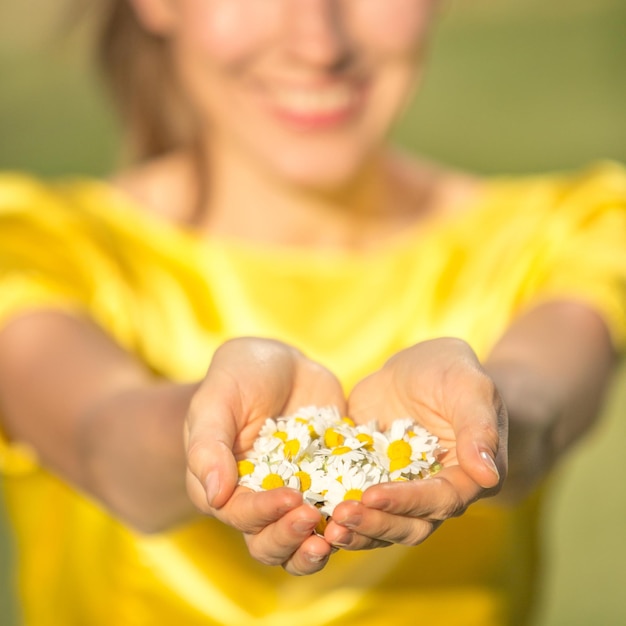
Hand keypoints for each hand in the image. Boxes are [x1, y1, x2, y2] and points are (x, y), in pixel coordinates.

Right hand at [184, 337, 345, 573]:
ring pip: (302, 541)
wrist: (282, 363)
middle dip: (290, 538)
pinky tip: (367, 512)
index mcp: (224, 486)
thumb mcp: (216, 401)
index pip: (240, 515)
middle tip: (313, 516)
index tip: (290, 497)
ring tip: (340, 533)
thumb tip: (215, 496)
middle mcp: (257, 499)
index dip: (263, 513)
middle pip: (268, 543)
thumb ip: (208, 446)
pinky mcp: (327, 485)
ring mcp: (295, 495)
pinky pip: (339, 513)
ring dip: (317, 548)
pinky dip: (351, 522)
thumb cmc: (238, 376)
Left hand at [324, 337, 506, 550]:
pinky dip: (337, 511)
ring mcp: (402, 489)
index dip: (408, 501)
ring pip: (383, 523)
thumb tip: (487, 474)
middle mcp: (436, 492)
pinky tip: (310, 509)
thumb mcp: (469, 388)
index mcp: (468, 477)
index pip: (440, 500)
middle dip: (376, 523)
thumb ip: (478, 427)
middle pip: (410, 524)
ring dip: (356, 528)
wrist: (419, 368)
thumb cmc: (453, 372)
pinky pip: (357, 504)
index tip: (373, 495)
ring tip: (325, 525)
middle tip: (341, 516)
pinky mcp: (372, 480)